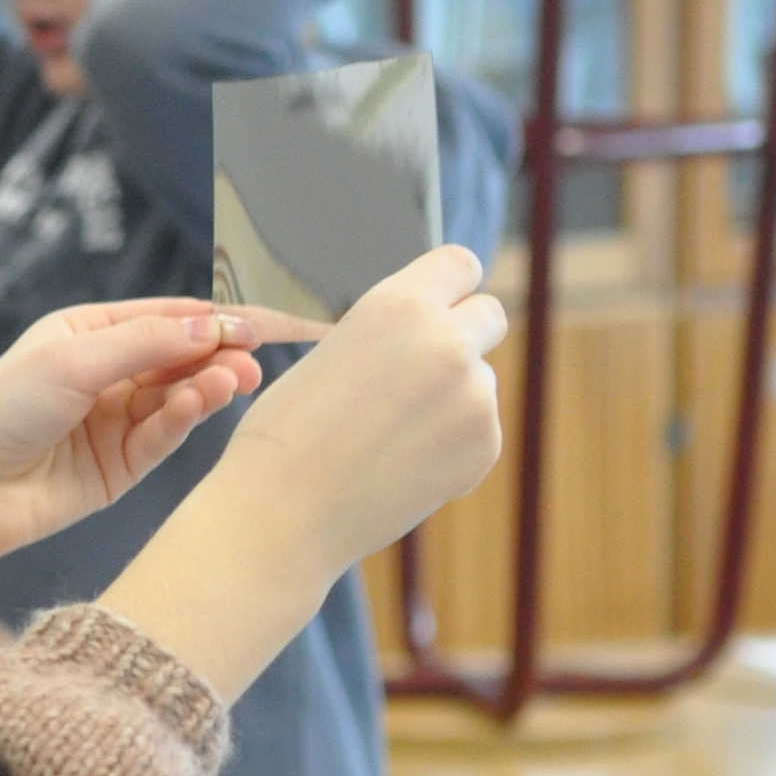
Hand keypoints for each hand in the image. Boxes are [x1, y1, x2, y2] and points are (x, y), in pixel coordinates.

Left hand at [0, 299, 272, 660]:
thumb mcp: (72, 360)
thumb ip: (147, 343)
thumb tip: (216, 324)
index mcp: (87, 333)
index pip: (168, 317)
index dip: (220, 317)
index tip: (271, 321)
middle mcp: (105, 374)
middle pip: (181, 356)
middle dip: (221, 352)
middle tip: (258, 354)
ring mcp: (114, 423)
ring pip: (179, 397)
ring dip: (209, 385)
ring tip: (236, 378)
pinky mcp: (119, 469)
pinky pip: (163, 437)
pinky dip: (185, 418)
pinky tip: (201, 401)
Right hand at [216, 246, 510, 574]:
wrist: (284, 512)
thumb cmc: (287, 432)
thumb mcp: (333, 352)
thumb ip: (392, 336)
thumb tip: (430, 336)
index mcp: (398, 305)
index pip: (461, 264)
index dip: (450, 286)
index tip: (442, 304)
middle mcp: (446, 340)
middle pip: (491, 314)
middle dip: (466, 334)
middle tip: (425, 370)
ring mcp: (473, 395)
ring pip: (480, 381)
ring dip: (451, 400)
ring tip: (388, 437)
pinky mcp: (484, 445)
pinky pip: (479, 431)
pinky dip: (450, 447)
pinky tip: (400, 465)